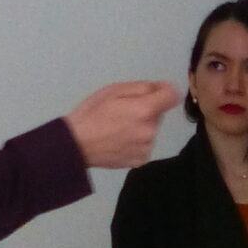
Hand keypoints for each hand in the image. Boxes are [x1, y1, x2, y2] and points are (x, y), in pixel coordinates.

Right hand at [66, 82, 180, 169]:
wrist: (75, 145)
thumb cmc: (91, 113)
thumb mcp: (113, 90)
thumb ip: (141, 87)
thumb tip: (159, 88)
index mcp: (144, 110)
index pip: (172, 95)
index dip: (164, 90)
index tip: (153, 92)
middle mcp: (150, 131)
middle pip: (158, 114)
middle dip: (146, 110)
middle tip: (123, 112)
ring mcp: (146, 148)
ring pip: (151, 130)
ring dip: (141, 127)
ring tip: (118, 129)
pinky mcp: (140, 160)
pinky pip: (144, 145)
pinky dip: (136, 142)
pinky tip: (119, 141)